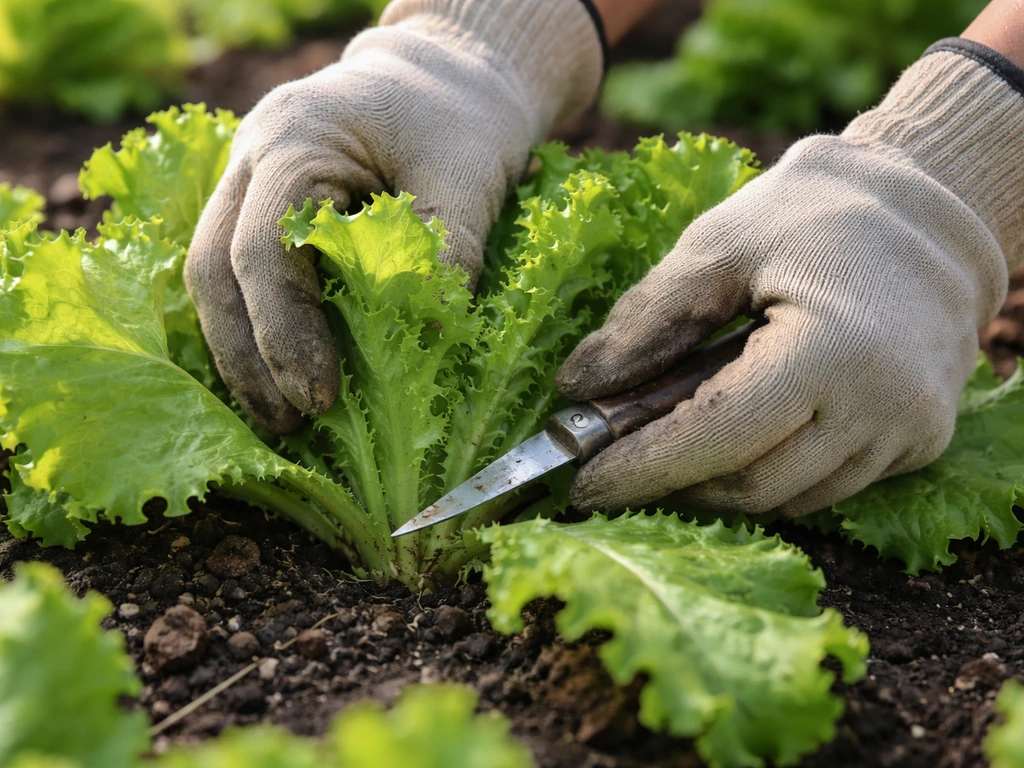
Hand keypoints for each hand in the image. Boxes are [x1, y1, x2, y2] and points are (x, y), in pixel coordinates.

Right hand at [185, 0, 601, 432]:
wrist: (444, 77)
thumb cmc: (459, 119)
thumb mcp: (469, 177)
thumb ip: (448, 251)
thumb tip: (432, 340)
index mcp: (294, 137)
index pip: (262, 247)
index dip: (284, 330)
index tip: (317, 396)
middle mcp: (251, 157)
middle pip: (213, 266)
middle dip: (245, 355)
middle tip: (286, 422)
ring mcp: (246, 180)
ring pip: (211, 274)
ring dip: (239, 350)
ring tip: (276, 417)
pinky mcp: (260, 206)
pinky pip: (235, 272)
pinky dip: (251, 327)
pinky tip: (274, 377)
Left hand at [557, 44, 1023, 515]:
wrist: (931, 210)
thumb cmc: (815, 214)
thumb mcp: (716, 245)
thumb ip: (646, 321)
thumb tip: (575, 386)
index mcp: (831, 349)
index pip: (717, 437)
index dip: (643, 469)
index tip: (584, 486)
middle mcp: (882, 405)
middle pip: (751, 485)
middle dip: (673, 484)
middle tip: (614, 466)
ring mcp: (908, 430)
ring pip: (788, 498)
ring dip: (717, 485)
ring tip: (666, 449)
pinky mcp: (919, 441)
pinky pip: (826, 487)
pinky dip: (767, 476)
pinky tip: (729, 441)